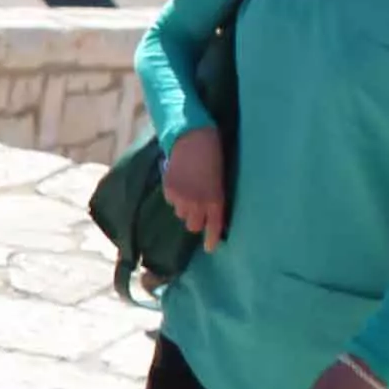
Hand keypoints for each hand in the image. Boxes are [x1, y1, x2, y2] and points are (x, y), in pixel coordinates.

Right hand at [163, 124, 230, 247]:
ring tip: (188, 188)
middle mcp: (198, 204)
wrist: (194, 140)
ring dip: (184, 206)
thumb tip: (208, 217)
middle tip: (196, 208)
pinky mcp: (169, 191)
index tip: (209, 249)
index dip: (210, 240)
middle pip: (193, 225)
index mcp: (215, 201)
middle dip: (195, 219)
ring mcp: (182, 198)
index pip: (213, 227)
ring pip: (180, 213)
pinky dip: (174, 195)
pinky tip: (179, 181)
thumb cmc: (213, 159)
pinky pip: (170, 201)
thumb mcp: (219, 182)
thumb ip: (214, 200)